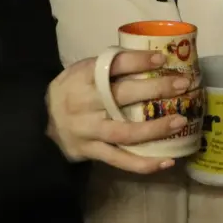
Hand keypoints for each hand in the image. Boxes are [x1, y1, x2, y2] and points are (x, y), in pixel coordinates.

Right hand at [46, 50, 193, 174]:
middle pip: (123, 96)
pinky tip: (167, 161)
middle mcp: (85, 102)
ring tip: (179, 121)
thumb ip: (111, 67)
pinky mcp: (91, 151)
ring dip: (155, 128)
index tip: (162, 58)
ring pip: (124, 132)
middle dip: (156, 89)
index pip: (113, 65)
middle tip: (184, 85)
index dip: (139, 61)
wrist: (38, 120)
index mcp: (84, 76)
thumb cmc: (72, 90)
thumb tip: (155, 60)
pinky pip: (120, 160)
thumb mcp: (83, 71)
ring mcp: (88, 129)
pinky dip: (143, 164)